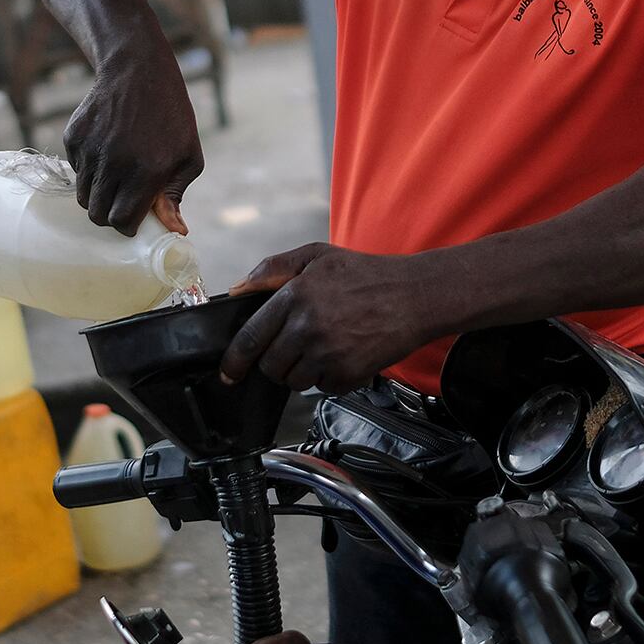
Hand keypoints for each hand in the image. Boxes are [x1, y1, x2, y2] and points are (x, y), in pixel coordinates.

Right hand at [63, 56, 201, 235]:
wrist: (138, 70)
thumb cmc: (171, 116)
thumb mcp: (188, 156)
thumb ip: (176, 195)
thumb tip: (174, 230)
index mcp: (146, 172)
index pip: (121, 222)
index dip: (127, 226)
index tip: (134, 220)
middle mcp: (114, 163)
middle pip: (97, 215)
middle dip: (110, 216)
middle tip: (123, 202)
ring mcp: (90, 150)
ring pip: (83, 196)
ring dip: (99, 195)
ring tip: (117, 176)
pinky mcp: (73, 137)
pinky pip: (76, 171)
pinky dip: (89, 170)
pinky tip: (107, 150)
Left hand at [221, 244, 437, 392]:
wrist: (415, 296)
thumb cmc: (367, 275)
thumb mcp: (317, 255)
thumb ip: (273, 268)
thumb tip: (238, 289)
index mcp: (295, 296)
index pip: (250, 338)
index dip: (234, 360)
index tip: (229, 373)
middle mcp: (308, 327)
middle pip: (270, 366)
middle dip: (276, 362)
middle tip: (295, 348)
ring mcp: (328, 353)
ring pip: (294, 381)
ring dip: (302, 372)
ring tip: (324, 348)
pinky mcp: (348, 373)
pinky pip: (323, 388)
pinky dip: (330, 378)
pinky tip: (344, 355)